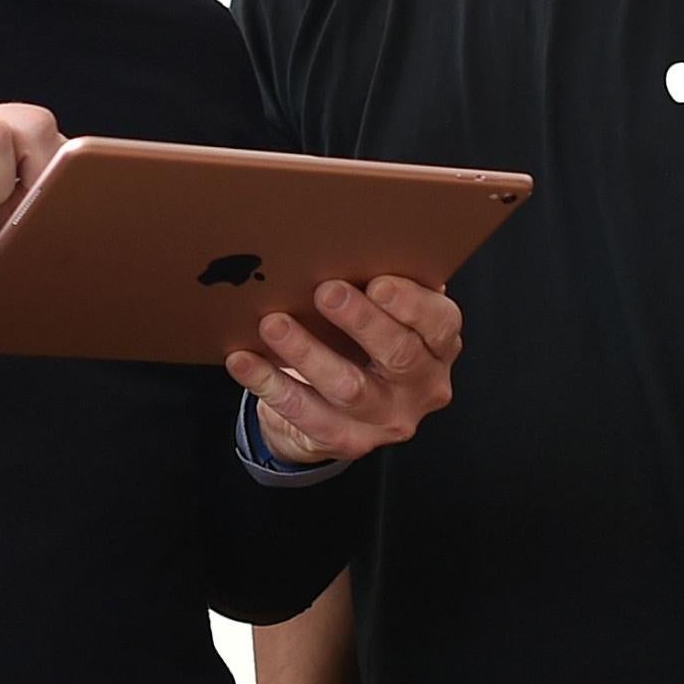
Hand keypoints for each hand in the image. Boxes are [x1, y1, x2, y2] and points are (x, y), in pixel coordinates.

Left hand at [226, 277, 461, 464]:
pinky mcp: (346, 441)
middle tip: (324, 291)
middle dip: (361, 320)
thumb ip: (376, 284)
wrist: (338, 408)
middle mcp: (421, 385)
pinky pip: (303, 412)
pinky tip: (244, 359)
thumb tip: (340, 242)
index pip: (439, 324)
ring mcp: (386, 419)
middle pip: (398, 354)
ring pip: (347, 387)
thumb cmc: (361, 341)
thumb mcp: (381, 312)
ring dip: (307, 351)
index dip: (411, 304)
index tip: (378, 281)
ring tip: (273, 322)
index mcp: (438, 345)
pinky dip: (269, 383)